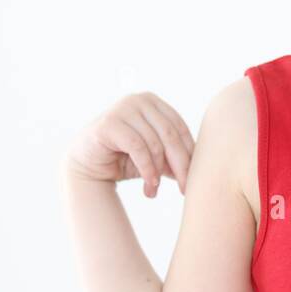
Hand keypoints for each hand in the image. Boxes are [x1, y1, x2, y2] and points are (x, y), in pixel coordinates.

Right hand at [65, 92, 194, 196]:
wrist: (86, 165)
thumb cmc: (123, 159)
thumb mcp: (155, 157)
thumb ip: (175, 158)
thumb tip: (203, 168)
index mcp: (154, 103)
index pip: (180, 128)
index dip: (190, 154)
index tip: (194, 179)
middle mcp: (139, 100)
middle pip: (170, 135)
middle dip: (180, 165)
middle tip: (185, 189)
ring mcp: (122, 108)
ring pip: (154, 142)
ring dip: (158, 172)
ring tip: (155, 191)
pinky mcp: (108, 122)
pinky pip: (137, 147)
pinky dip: (146, 168)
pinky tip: (149, 185)